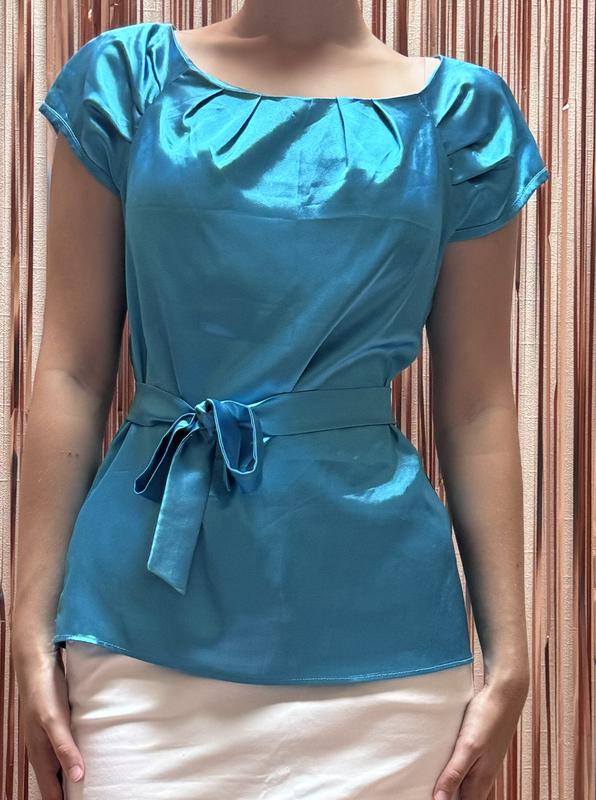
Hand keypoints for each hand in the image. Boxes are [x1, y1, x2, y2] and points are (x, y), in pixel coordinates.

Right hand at [13, 639, 84, 798]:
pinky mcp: (60, 726)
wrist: (38, 665)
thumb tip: (77, 777)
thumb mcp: (54, 721)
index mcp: (40, 756)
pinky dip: (79, 754)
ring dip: (77, 774)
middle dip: (72, 792)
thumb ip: (64, 748)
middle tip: (95, 795)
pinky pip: (69, 748)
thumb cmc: (43, 693)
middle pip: (58, 782)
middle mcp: (44, 751)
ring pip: (64, 765)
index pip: (51, 793)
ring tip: (98, 782)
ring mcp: (51, 738)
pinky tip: (94, 752)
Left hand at [432, 676, 528, 799]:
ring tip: (431, 778)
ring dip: (450, 782)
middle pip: (464, 795)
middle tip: (425, 788)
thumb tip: (439, 799)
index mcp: (481, 780)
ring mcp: (483, 761)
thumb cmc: (488, 718)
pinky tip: (444, 760)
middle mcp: (484, 774)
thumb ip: (455, 773)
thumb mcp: (468, 747)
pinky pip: (466, 766)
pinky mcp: (480, 748)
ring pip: (465, 781)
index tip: (429, 796)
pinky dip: (454, 768)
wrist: (504, 693)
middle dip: (448, 795)